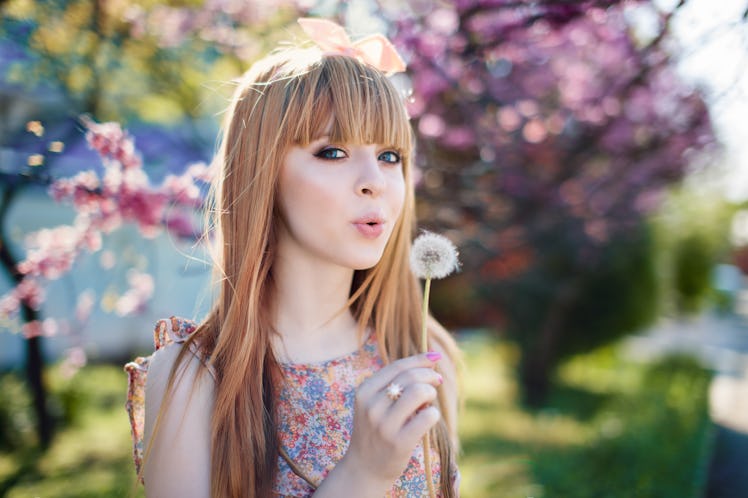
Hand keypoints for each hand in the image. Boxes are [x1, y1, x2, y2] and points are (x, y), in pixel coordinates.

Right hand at [336, 351, 443, 492]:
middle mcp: (372, 406)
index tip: (436, 358)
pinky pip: (428, 417)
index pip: (398, 366)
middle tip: (437, 383)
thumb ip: (395, 383)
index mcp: (365, 391)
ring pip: (419, 392)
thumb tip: (430, 360)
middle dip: (430, 376)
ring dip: (431, 394)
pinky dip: (434, 415)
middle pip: (411, 377)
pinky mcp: (399, 442)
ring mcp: (384, 425)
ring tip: (428, 404)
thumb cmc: (376, 430)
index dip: (421, 359)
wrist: (364, 467)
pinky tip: (427, 419)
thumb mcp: (375, 403)